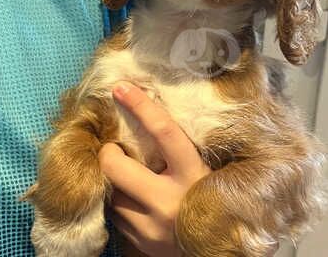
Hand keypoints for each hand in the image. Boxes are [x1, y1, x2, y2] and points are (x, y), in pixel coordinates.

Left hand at [99, 81, 210, 256]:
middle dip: (108, 153)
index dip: (141, 107)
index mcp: (193, 176)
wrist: (219, 253)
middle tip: (114, 149)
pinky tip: (137, 203)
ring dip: (117, 183)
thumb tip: (154, 120)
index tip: (121, 87)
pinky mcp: (140, 244)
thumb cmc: (218, 202)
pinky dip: (122, 205)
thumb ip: (185, 155)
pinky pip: (117, 217)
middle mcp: (170, 201)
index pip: (165, 133)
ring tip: (133, 181)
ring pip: (113, 194)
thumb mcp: (208, 174)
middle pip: (117, 167)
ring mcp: (152, 227)